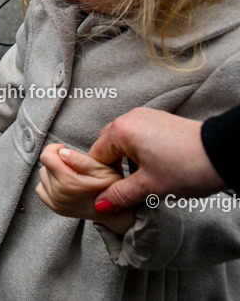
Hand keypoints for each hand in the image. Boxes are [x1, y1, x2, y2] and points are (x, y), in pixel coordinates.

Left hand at [36, 144, 135, 234]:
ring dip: (53, 172)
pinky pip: (40, 189)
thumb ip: (80, 159)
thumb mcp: (102, 169)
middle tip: (73, 165)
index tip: (65, 149)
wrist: (116, 213)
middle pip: (45, 165)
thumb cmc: (112, 188)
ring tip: (70, 174)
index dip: (54, 148)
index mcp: (68, 182)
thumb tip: (62, 152)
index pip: (46, 156)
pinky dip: (48, 183)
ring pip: (42, 176)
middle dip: (57, 161)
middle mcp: (58, 194)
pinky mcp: (56, 208)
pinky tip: (62, 183)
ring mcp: (56, 203)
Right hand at [88, 108, 225, 212]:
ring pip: (124, 142)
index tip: (113, 193)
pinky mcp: (160, 119)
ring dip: (129, 161)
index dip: (102, 178)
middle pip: (108, 146)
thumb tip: (100, 204)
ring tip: (146, 180)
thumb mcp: (149, 187)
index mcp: (120, 131)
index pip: (96, 156)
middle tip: (128, 189)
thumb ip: (120, 195)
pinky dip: (141, 152)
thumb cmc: (187, 168)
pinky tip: (156, 167)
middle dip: (115, 168)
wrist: (224, 154)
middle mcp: (129, 118)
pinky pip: (139, 135)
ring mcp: (145, 116)